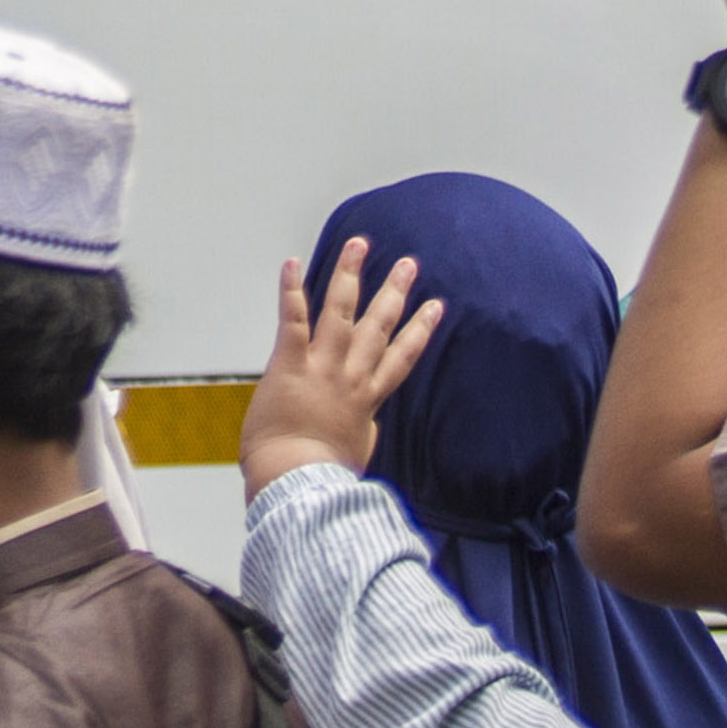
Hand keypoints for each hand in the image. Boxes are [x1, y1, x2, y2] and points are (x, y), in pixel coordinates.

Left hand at [241, 237, 441, 495]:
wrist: (299, 483)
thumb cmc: (322, 478)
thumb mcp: (356, 454)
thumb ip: (361, 431)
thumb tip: (366, 426)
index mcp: (367, 400)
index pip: (402, 357)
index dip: (420, 329)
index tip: (436, 307)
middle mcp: (350, 377)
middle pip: (379, 325)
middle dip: (395, 291)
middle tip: (409, 263)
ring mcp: (323, 367)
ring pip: (341, 311)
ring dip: (351, 274)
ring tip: (360, 244)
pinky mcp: (290, 364)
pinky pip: (293, 319)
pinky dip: (291, 288)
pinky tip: (292, 261)